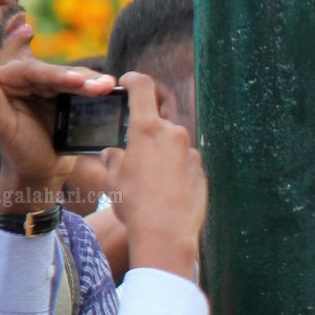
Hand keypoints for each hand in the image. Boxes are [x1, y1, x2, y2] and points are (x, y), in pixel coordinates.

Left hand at [0, 51, 115, 212]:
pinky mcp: (65, 99)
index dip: (56, 74)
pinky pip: (81, 89)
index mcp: (5, 82)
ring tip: (109, 87)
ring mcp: (47, 90)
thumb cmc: (17, 153)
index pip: (32, 71)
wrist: (41, 175)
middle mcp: (26, 81)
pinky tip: (110, 89)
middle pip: (55, 72)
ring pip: (71, 78)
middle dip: (80, 78)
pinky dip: (95, 89)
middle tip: (103, 86)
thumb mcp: (0, 124)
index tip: (77, 81)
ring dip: (92, 82)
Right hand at [102, 73, 206, 277]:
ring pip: (172, 145)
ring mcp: (191, 153)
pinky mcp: (202, 171)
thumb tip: (112, 154)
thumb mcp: (113, 179)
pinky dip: (175, 171)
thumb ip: (113, 159)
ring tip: (149, 182)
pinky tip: (165, 192)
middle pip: (157, 123)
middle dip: (145, 134)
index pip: (142, 87)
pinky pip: (184, 164)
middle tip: (134, 155)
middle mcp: (173, 134)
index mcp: (147, 128)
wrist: (166, 233)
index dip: (133, 80)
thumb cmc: (134, 204)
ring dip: (161, 155)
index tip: (127, 82)